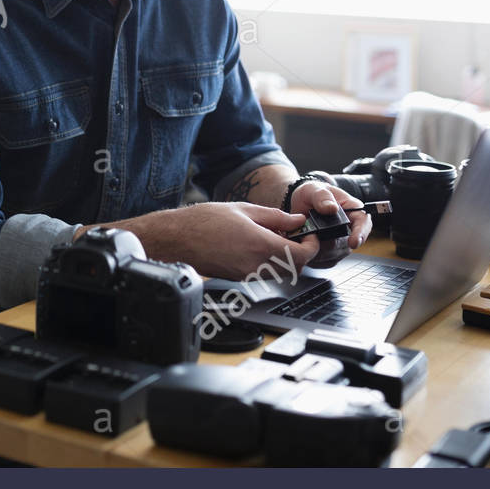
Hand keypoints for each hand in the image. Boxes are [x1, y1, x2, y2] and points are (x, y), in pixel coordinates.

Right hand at [119, 202, 317, 280]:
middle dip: (302, 253)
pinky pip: (264, 273)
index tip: (311, 235)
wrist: (176, 240)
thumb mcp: (244, 210)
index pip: (303, 255)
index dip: (313, 245)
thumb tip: (297, 219)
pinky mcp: (239, 278)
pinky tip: (260, 245)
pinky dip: (271, 262)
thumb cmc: (203, 222)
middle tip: (297, 235)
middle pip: (296, 268)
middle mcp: (257, 265)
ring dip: (287, 259)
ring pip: (281, 273)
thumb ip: (275, 217)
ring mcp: (248, 275)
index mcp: (261, 245)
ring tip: (277, 238)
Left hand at [287, 180, 373, 248]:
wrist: (299, 205)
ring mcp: (340, 244)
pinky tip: (304, 245)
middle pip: (346, 244)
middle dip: (329, 243)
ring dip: (318, 250)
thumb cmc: (311, 194)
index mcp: (352, 211)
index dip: (361, 234)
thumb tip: (331, 208)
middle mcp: (350, 230)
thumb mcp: (314, 189)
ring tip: (305, 237)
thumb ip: (321, 196)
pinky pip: (323, 262)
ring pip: (334, 255)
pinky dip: (312, 256)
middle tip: (311, 235)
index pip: (364, 224)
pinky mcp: (329, 255)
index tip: (353, 242)